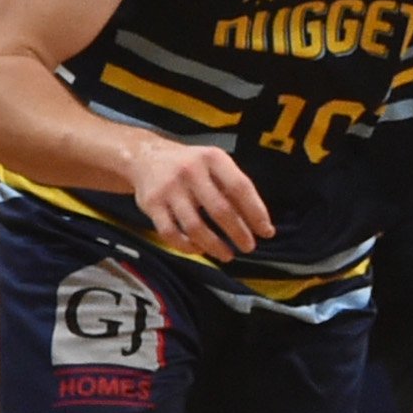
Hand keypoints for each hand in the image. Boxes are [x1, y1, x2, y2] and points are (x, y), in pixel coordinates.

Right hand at [125, 140, 270, 260]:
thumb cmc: (192, 165)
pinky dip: (187, 246)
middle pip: (220, 209)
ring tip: (228, 255)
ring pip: (194, 226)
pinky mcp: (151, 204)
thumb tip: (260, 223)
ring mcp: (168, 188)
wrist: (146, 157)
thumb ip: (234, 187)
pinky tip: (200, 250)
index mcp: (212, 158)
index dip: (256, 212)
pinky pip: (170, 233)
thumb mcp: (215, 164)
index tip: (266, 232)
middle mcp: (190, 171)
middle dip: (238, 233)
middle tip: (249, 247)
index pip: (240, 188)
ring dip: (214, 245)